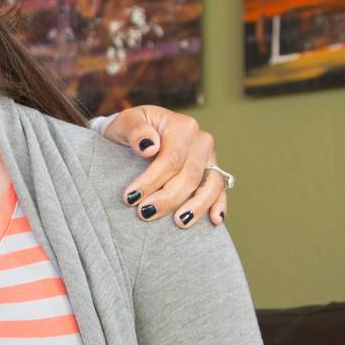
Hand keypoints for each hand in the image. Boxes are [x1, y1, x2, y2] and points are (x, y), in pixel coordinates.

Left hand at [102, 105, 227, 227]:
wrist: (136, 132)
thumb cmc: (129, 128)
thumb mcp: (124, 122)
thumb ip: (135, 130)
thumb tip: (149, 147)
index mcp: (183, 127)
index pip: (172, 159)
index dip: (152, 181)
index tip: (131, 198)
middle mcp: (201, 141)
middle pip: (190, 176)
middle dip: (168, 198)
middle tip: (144, 213)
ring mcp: (210, 158)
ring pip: (211, 185)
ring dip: (196, 207)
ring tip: (179, 223)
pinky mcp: (212, 172)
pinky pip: (220, 190)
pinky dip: (219, 205)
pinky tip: (215, 221)